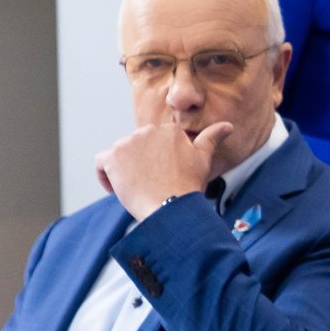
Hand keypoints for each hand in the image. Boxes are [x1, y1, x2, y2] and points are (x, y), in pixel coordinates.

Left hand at [94, 122, 235, 219]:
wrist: (171, 205)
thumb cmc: (187, 186)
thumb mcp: (203, 158)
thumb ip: (212, 138)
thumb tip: (228, 125)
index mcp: (168, 130)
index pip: (152, 144)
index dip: (155, 162)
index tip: (161, 177)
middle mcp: (147, 131)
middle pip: (135, 149)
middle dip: (139, 166)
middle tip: (150, 186)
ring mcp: (128, 143)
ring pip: (118, 156)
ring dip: (124, 172)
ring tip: (137, 190)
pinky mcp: (112, 157)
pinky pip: (101, 164)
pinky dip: (106, 177)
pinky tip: (118, 189)